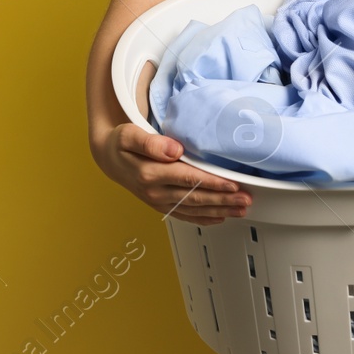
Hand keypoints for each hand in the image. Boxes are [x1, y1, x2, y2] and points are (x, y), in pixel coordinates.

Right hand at [96, 123, 251, 225]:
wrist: (108, 158)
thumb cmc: (121, 143)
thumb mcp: (129, 135)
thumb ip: (151, 142)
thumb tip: (174, 150)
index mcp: (150, 173)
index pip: (188, 179)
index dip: (212, 183)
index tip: (232, 185)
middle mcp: (155, 192)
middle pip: (195, 198)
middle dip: (223, 200)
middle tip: (245, 200)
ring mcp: (158, 201)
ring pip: (194, 209)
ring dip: (219, 211)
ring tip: (240, 209)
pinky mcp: (161, 205)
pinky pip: (185, 215)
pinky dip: (204, 218)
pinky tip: (220, 218)